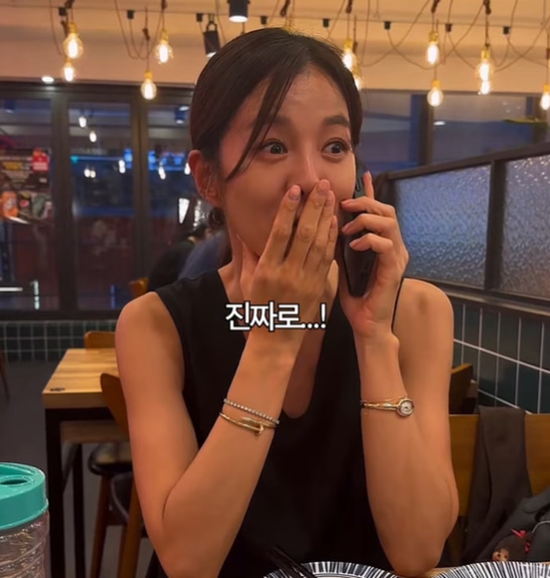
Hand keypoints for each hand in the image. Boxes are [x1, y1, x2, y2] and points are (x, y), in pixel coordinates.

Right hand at [237, 180, 338, 348]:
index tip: (294, 190)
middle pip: (304, 234)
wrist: (277, 339)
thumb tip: (241, 229)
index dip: (288, 210)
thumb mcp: (248, 281)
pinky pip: (327, 258)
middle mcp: (288, 273)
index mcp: (268, 270)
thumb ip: (247, 254)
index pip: (280, 234)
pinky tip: (333, 221)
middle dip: (314, 207)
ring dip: (326, 217)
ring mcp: (306, 280)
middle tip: (321, 184)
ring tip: (330, 196)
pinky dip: (331, 238)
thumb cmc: (259, 308)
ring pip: (320, 243)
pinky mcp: (319, 286)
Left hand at [338, 172, 407, 340]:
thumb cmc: (357, 299)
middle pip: (386, 210)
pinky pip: (385, 244)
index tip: (364, 175)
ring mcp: (397, 257)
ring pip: (388, 222)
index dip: (372, 193)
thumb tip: (326, 227)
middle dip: (365, 201)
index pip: (379, 212)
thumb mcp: (343, 267)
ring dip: (365, 219)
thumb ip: (339, 247)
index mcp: (382, 245)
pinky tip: (354, 244)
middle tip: (344, 203)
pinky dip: (369, 239)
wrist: (368, 325)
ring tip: (347, 228)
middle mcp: (393, 247)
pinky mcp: (394, 269)